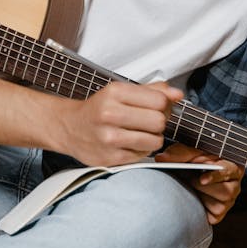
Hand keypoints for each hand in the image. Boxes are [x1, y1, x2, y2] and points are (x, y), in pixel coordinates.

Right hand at [58, 81, 182, 167]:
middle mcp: (110, 113)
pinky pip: (144, 155)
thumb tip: (177, 94)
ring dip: (153, 138)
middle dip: (159, 122)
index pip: (160, 100)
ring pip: (155, 140)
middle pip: (159, 120)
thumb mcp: (121, 92)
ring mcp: (109, 137)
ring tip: (140, 133)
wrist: (69, 128)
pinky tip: (129, 143)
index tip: (158, 107)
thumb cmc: (97, 109)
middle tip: (149, 122)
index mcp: (114, 93)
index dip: (164, 105)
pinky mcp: (111, 157)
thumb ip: (152, 90)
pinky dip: (141, 150)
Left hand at [155, 141, 244, 224]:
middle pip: (226, 191)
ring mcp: (227, 201)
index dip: (216, 176)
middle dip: (202, 186)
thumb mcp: (188, 153)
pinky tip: (192, 197)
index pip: (229, 171)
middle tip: (186, 178)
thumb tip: (160, 159)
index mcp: (232, 168)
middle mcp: (233, 185)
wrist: (192, 174)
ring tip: (188, 185)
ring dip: (200, 195)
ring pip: (219, 204)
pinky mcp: (218, 213)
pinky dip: (199, 206)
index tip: (202, 179)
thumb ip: (178, 154)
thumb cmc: (196, 161)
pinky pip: (211, 215)